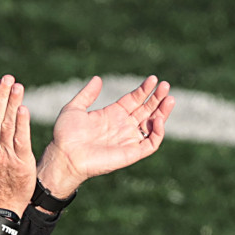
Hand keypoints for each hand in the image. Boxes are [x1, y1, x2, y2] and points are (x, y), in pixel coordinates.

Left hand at [36, 75, 173, 198]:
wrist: (65, 155)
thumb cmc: (66, 135)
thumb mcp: (74, 109)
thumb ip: (87, 94)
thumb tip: (97, 79)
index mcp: (112, 114)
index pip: (135, 100)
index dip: (144, 90)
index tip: (152, 79)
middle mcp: (123, 126)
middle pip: (147, 110)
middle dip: (157, 98)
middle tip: (166, 85)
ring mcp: (128, 139)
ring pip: (153, 125)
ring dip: (163, 112)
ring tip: (169, 99)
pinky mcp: (131, 153)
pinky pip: (151, 144)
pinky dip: (158, 133)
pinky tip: (157, 119)